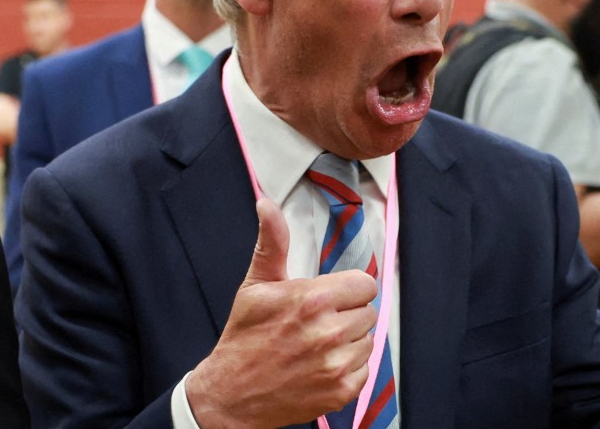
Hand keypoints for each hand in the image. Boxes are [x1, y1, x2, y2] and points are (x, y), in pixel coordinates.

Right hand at [186, 198, 377, 427]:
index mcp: (312, 300)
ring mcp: (336, 364)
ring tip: (318, 345)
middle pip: (368, 311)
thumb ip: (272, 243)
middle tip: (318, 322)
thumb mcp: (256, 285)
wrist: (231, 395)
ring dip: (349, 341)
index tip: (329, 297)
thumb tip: (267, 205)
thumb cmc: (244, 338)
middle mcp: (329, 332)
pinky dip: (349, 368)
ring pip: (368, 340)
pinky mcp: (341, 391)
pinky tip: (321, 365)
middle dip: (347, 313)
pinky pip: (365, 369)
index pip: (365, 284)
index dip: (347, 289)